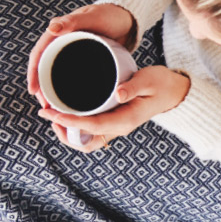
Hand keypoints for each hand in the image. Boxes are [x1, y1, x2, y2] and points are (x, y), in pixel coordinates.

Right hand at [27, 3, 137, 106]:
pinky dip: (69, 89)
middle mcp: (60, 44)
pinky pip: (71, 76)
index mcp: (57, 33)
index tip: (33, 91)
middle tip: (46, 107)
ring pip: (57, 75)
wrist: (126, 20)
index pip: (39, 55)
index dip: (33, 73)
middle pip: (45, 69)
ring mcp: (71, 53)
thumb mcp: (92, 18)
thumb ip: (72, 22)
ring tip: (56, 109)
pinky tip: (73, 103)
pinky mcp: (83, 60)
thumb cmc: (109, 15)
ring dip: (54, 92)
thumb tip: (51, 28)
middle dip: (42, 88)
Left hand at [39, 66, 190, 152]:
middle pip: (84, 142)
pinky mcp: (113, 122)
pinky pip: (90, 131)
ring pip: (85, 140)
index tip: (49, 111)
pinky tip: (66, 110)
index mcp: (126, 120)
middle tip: (47, 112)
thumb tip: (117, 93)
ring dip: (67, 131)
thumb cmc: (161, 84)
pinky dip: (74, 125)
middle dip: (63, 131)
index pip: (92, 126)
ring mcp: (115, 127)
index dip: (68, 120)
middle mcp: (119, 128)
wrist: (173, 93)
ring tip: (53, 113)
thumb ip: (133, 86)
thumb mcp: (150, 80)